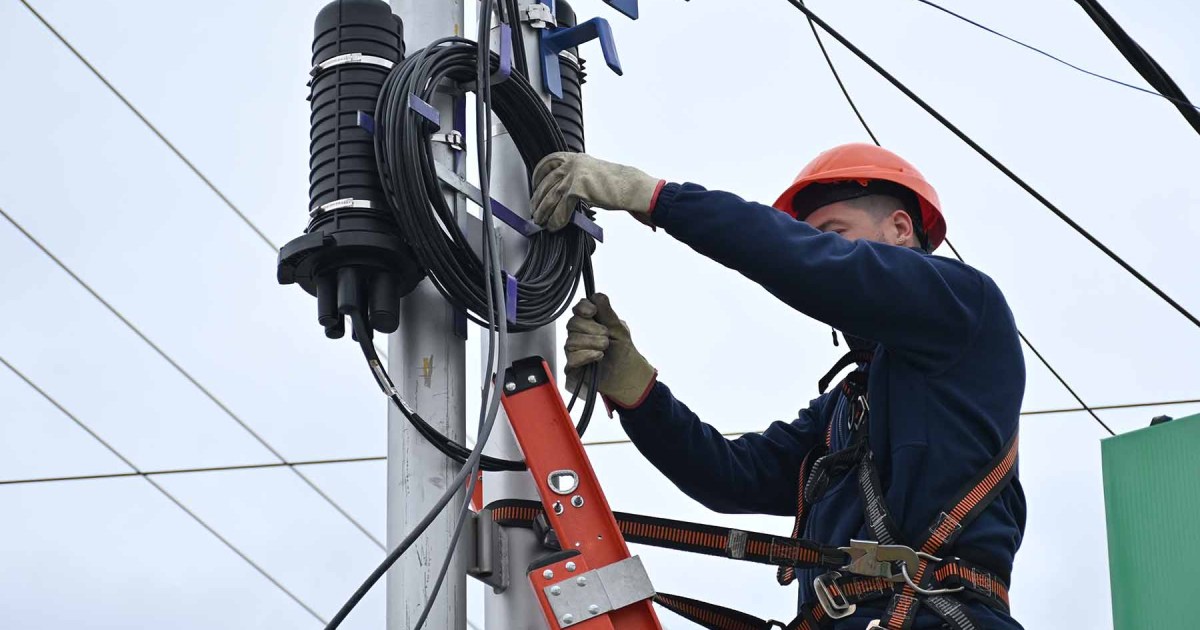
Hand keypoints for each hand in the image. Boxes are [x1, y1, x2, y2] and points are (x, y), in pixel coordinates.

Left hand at [532, 152, 663, 230]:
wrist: (633, 188)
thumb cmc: (617, 185)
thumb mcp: (592, 176)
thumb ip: (576, 181)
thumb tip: (562, 195)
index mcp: (576, 158)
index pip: (548, 162)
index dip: (538, 175)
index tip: (534, 186)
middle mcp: (573, 163)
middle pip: (547, 182)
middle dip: (538, 199)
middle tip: (535, 211)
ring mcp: (575, 175)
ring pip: (551, 196)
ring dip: (544, 211)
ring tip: (541, 221)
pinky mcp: (579, 188)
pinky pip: (562, 207)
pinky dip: (557, 219)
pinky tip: (555, 225)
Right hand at [564, 293, 656, 408]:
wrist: (627, 376)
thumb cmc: (624, 352)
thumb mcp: (619, 329)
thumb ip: (607, 313)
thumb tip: (598, 295)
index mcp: (590, 321)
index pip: (579, 308)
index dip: (583, 308)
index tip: (593, 312)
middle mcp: (579, 333)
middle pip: (573, 323)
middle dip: (591, 329)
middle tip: (606, 336)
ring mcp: (574, 350)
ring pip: (571, 340)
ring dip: (591, 343)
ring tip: (605, 347)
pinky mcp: (573, 366)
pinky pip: (571, 357)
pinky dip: (586, 355)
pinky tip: (598, 356)